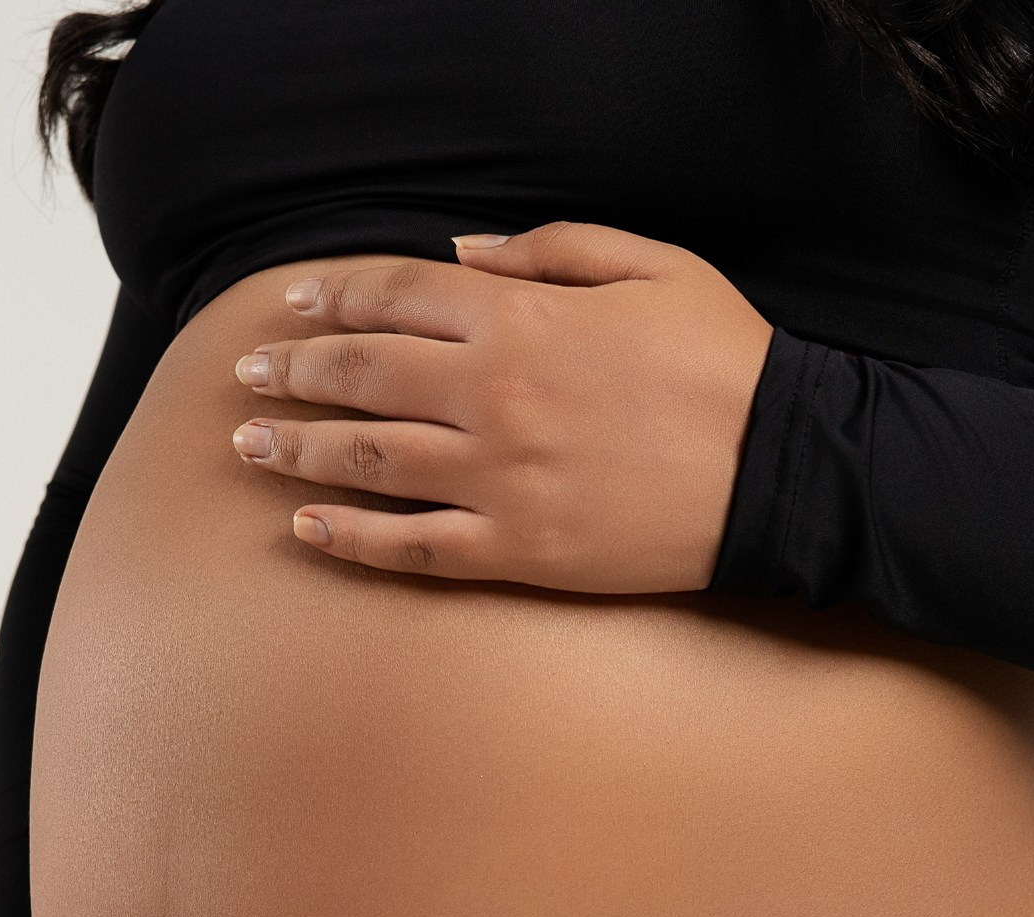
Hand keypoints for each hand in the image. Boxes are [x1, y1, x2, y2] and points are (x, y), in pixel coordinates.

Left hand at [230, 221, 774, 594]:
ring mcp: (497, 479)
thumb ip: (548, 250)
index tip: (291, 307)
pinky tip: (307, 532)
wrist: (786, 467)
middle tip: (246, 374)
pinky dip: (352, 541)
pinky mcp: (518, 550)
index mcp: (520, 320)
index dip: (332, 300)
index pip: (394, 299)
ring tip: (246, 447)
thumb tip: (459, 254)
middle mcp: (491, 397)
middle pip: (360, 376)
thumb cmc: (725, 360)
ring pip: (367, 461)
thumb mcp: (651, 266)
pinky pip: (413, 548)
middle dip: (291, 371)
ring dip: (296, 451)